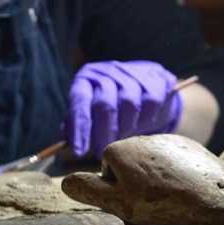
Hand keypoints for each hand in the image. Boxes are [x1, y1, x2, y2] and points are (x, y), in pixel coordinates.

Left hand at [66, 61, 182, 157]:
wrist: (147, 85)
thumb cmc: (110, 104)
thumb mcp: (88, 111)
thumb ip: (76, 123)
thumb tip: (67, 141)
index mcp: (86, 79)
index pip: (79, 102)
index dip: (79, 128)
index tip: (78, 151)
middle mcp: (107, 71)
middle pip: (105, 104)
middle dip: (103, 133)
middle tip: (101, 153)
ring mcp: (133, 72)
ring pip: (129, 104)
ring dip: (125, 128)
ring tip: (122, 139)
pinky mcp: (156, 77)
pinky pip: (151, 102)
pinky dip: (146, 120)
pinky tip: (141, 126)